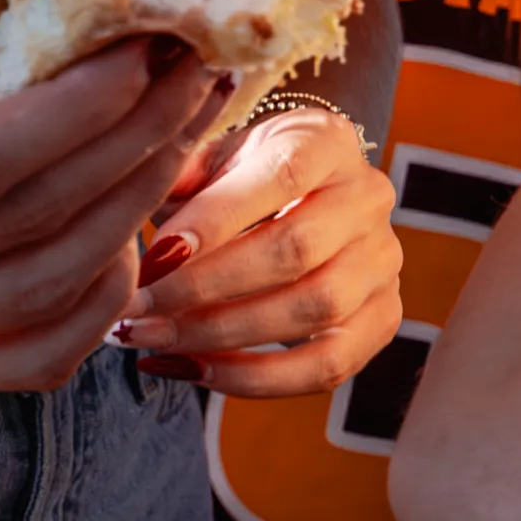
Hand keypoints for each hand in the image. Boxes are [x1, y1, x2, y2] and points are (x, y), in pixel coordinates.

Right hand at [0, 0, 220, 391]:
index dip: (70, 113)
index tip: (143, 48)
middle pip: (17, 229)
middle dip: (129, 146)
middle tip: (195, 71)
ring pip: (39, 296)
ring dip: (134, 210)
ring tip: (180, 128)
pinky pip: (29, 360)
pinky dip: (99, 297)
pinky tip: (129, 221)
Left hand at [117, 97, 404, 393]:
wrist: (303, 198)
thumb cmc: (242, 177)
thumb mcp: (210, 157)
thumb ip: (179, 177)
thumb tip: (137, 217)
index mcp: (327, 141)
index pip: (283, 175)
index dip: (216, 220)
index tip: (151, 259)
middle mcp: (369, 198)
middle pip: (297, 250)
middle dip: (204, 288)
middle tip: (137, 310)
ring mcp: (383, 262)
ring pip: (314, 310)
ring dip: (221, 335)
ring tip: (153, 340)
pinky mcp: (383, 318)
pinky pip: (328, 365)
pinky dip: (255, 378)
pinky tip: (194, 370)